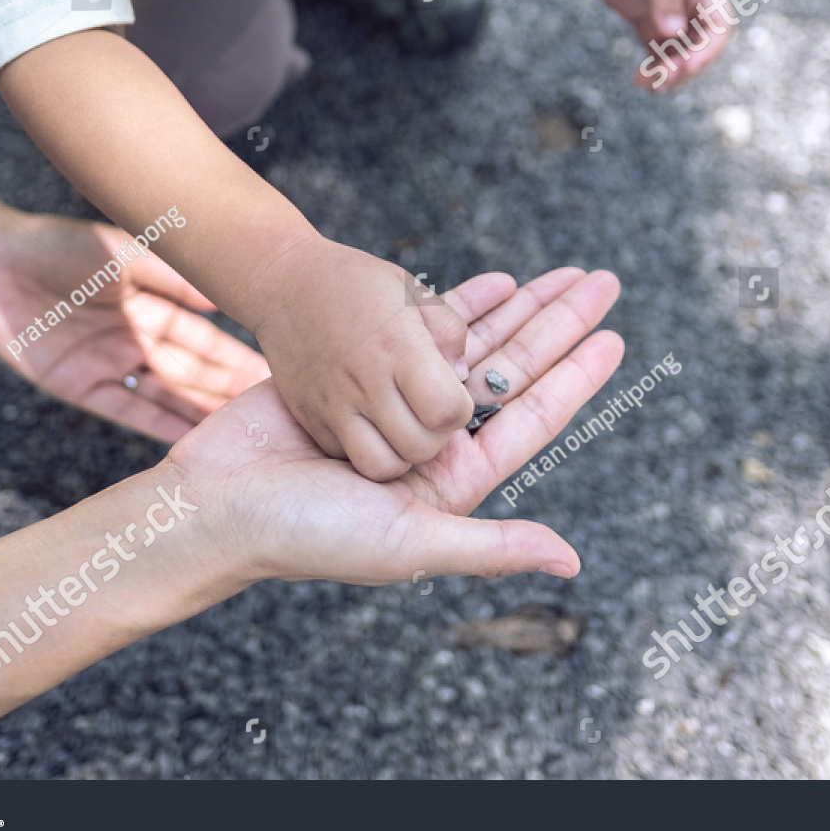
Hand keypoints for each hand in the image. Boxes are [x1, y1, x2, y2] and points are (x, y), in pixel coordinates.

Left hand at [0, 212, 269, 440]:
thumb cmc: (56, 244)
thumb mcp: (124, 254)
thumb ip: (173, 280)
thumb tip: (225, 299)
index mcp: (150, 304)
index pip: (205, 338)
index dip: (237, 359)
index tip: (277, 376)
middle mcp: (136, 338)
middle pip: (191, 372)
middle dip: (229, 394)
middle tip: (276, 418)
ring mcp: (108, 365)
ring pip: (165, 396)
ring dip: (200, 416)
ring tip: (241, 438)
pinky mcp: (76, 386)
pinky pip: (124, 410)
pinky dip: (155, 426)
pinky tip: (188, 442)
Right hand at [170, 267, 623, 585]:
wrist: (214, 505)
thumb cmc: (307, 536)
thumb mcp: (408, 544)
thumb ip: (492, 548)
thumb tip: (572, 560)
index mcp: (455, 481)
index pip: (531, 417)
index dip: (575, 376)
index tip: (614, 335)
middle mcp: (434, 443)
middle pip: (512, 372)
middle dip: (558, 327)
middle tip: (603, 281)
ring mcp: (397, 407)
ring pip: (473, 347)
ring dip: (517, 308)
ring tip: (561, 270)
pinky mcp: (360, 380)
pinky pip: (421, 332)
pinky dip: (457, 305)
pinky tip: (491, 280)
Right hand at [250, 237, 476, 481]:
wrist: (283, 283)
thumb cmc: (357, 283)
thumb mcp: (414, 292)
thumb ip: (450, 334)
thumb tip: (460, 379)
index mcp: (397, 347)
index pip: (448, 409)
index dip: (458, 407)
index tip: (449, 391)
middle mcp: (364, 382)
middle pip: (421, 446)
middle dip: (435, 435)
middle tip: (426, 411)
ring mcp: (333, 405)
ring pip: (382, 466)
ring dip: (400, 451)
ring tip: (400, 425)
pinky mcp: (310, 417)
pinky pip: (347, 455)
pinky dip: (363, 447)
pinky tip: (367, 421)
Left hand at [586, 0, 729, 92]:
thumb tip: (673, 32)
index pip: (719, 23)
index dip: (709, 48)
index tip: (687, 65)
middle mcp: (691, 3)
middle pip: (703, 45)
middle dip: (686, 66)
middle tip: (662, 80)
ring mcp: (672, 15)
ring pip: (681, 54)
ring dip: (669, 73)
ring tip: (647, 85)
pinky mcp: (652, 24)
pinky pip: (660, 54)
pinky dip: (653, 69)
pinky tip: (639, 80)